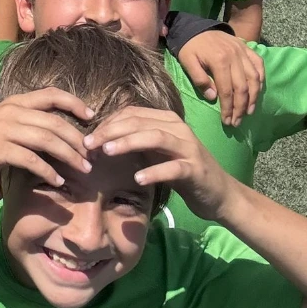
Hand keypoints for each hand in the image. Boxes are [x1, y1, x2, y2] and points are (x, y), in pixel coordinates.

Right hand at [0, 89, 93, 185]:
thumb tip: (53, 137)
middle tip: (92, 156)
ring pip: (47, 139)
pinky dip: (48, 171)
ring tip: (83, 170)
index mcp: (14, 102)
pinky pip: (32, 160)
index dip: (75, 103)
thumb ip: (24, 125)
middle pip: (55, 121)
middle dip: (78, 139)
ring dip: (69, 156)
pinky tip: (58, 182)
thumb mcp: (1, 125)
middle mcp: (12, 112)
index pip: (51, 94)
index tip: (92, 116)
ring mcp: (5, 129)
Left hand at [83, 106, 233, 221]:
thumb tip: (100, 140)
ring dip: (128, 143)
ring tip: (107, 152)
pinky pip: (173, 168)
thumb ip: (135, 142)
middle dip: (110, 131)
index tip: (88, 137)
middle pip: (139, 122)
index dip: (107, 123)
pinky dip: (154, 171)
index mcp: (167, 120)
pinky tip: (138, 179)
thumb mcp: (156, 152)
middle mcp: (178, 128)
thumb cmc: (181, 171)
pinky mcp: (196, 169)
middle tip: (88, 144)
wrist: (218, 194)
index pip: (131, 114)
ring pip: (155, 137)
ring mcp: (188, 147)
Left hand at [175, 33, 264, 125]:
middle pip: (243, 88)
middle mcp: (235, 57)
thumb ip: (199, 80)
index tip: (227, 121)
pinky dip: (261, 79)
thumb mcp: (188, 62)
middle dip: (240, 108)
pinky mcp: (247, 48)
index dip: (228, 108)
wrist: (195, 27)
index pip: (227, 91)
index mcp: (219, 61)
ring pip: (255, 79)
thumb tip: (213, 98)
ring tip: (248, 112)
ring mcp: (243, 52)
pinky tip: (257, 91)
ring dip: (253, 98)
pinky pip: (259, 65)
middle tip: (237, 122)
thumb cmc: (190, 47)